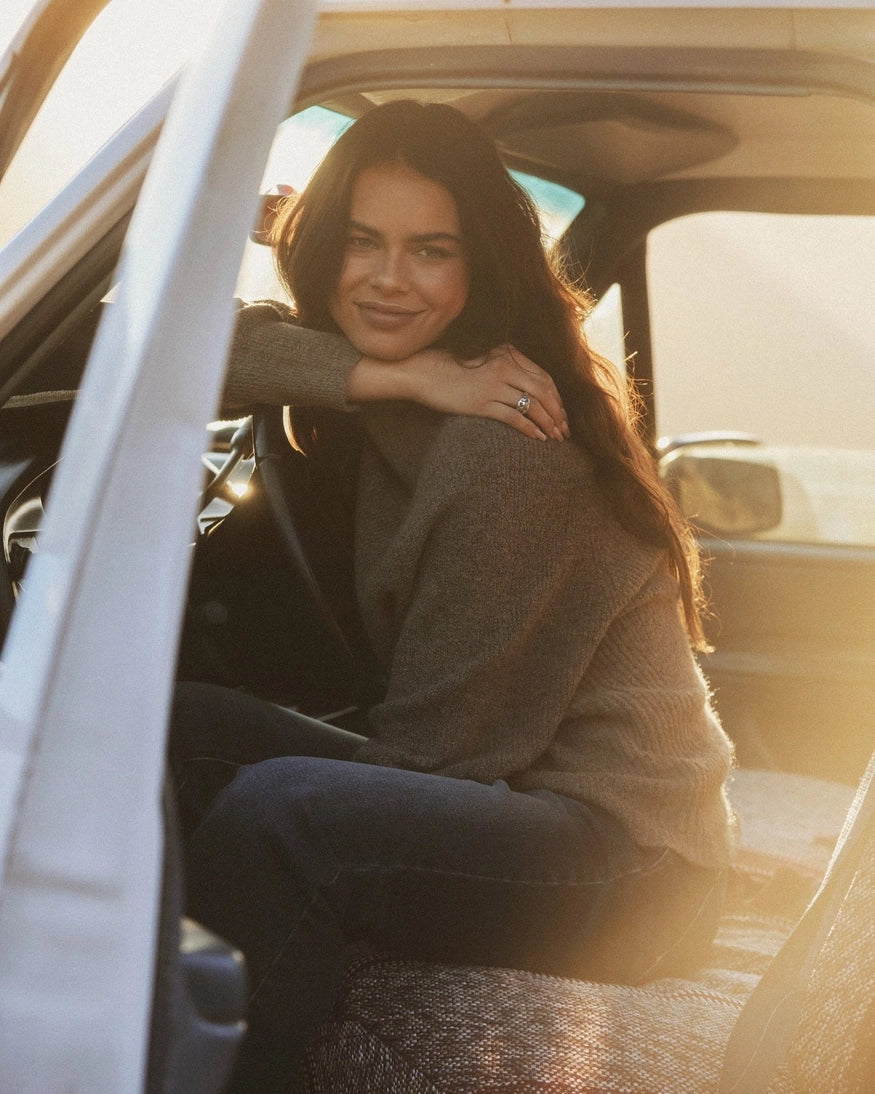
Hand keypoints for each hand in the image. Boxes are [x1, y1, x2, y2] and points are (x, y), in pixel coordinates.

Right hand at [349, 344, 569, 440]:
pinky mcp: (482, 402)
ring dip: (548, 423)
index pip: (544, 377)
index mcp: (508, 353)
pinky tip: (537, 438)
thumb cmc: (450, 367)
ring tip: (555, 437)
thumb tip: (527, 387)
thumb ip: (505, 367)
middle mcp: (504, 366)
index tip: (562, 413)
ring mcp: (493, 384)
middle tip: (564, 430)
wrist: (421, 372)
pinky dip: (529, 428)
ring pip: (533, 405)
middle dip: (558, 412)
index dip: (557, 397)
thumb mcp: (482, 360)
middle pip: (544, 391)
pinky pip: (514, 417)